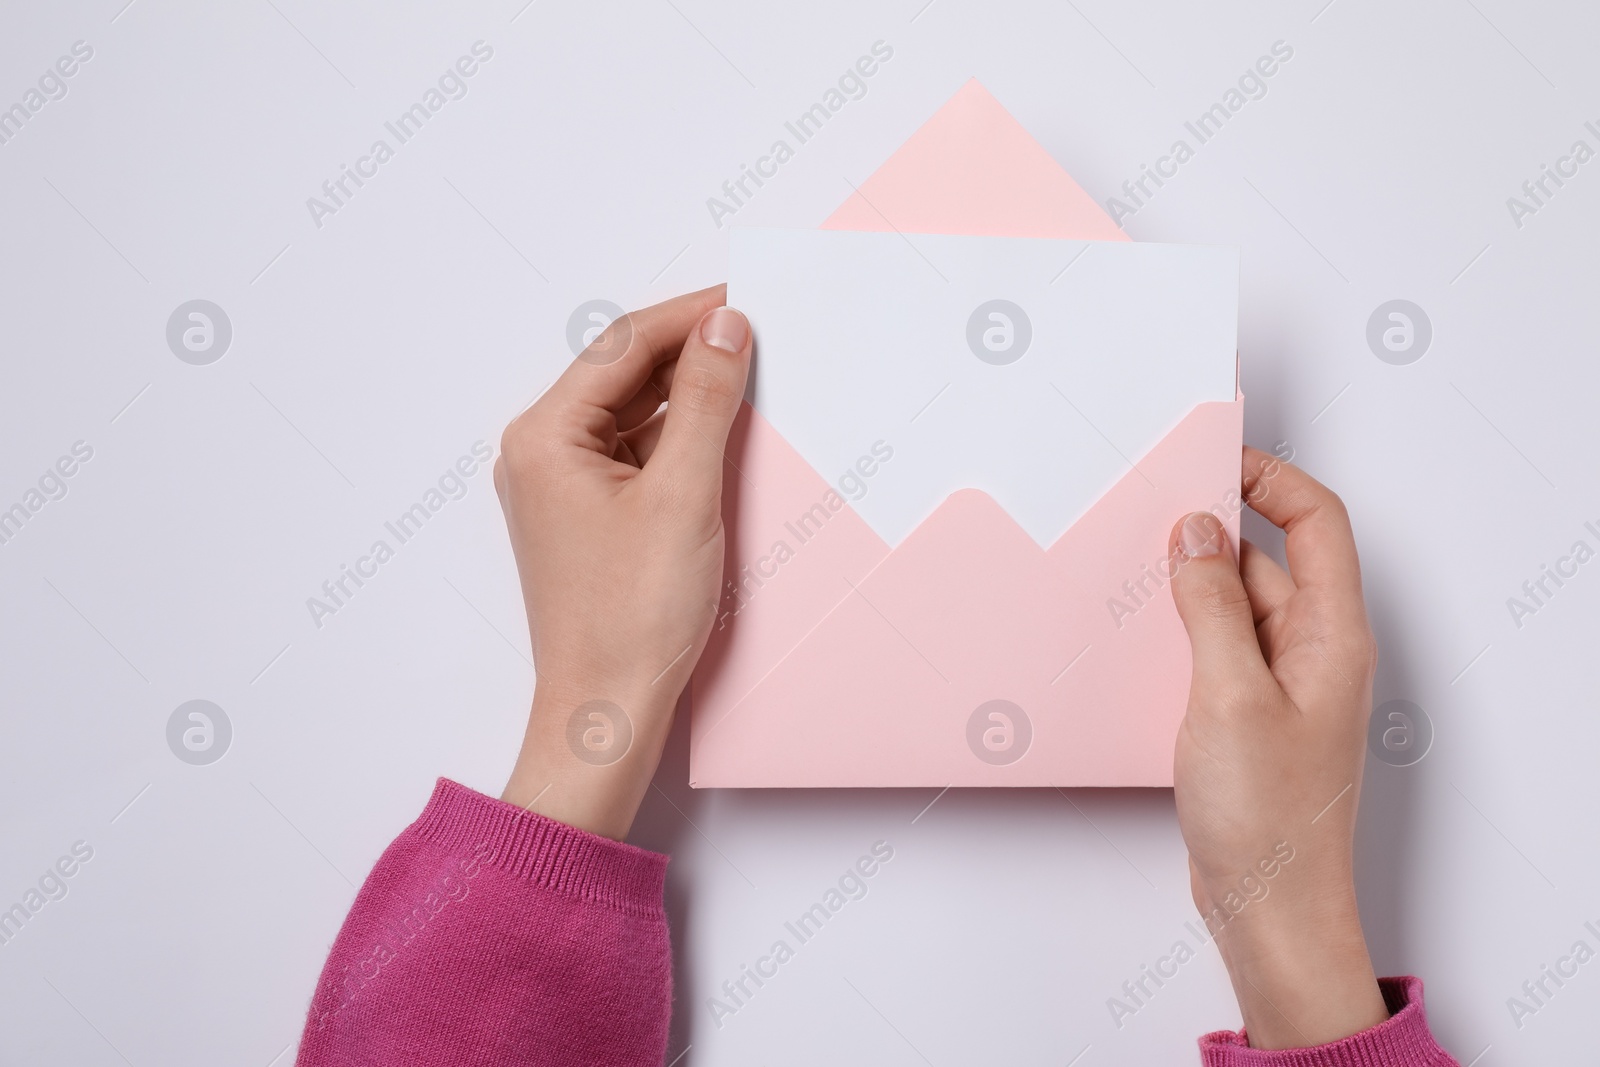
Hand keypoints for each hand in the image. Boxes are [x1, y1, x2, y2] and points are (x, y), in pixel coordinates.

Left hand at [493, 286, 750, 839]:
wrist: (607, 713)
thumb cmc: (632, 619)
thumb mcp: (683, 494)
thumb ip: (705, 401)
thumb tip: (725, 329)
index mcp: (544, 437)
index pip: (622, 345)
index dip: (689, 317)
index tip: (746, 300)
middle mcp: (541, 454)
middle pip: (623, 374)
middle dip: (690, 353)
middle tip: (760, 334)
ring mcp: (561, 487)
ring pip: (632, 414)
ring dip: (688, 396)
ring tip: (752, 379)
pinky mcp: (586, 517)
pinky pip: (635, 454)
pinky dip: (678, 439)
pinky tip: (723, 435)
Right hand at [1168, 447, 1388, 1048]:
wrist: (1268, 905)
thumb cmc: (1268, 817)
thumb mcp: (1229, 695)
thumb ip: (1212, 605)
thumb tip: (1197, 532)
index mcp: (1331, 635)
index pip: (1315, 523)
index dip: (1270, 479)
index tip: (1212, 460)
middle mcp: (1313, 651)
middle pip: (1271, 557)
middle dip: (1214, 528)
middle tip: (1152, 508)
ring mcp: (1281, 683)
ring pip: (1236, 603)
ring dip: (1191, 583)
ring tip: (1134, 568)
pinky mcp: (1248, 714)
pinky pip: (1216, 647)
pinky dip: (1181, 629)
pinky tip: (1138, 636)